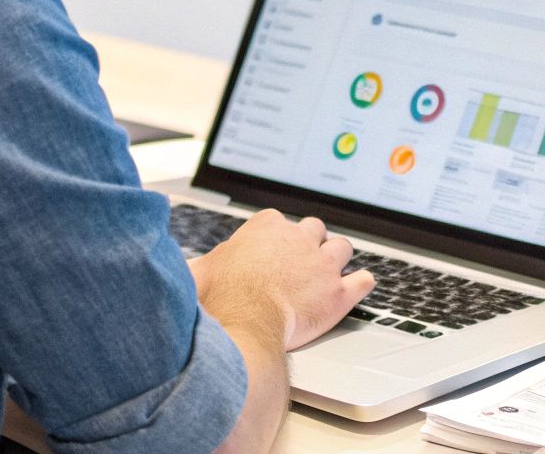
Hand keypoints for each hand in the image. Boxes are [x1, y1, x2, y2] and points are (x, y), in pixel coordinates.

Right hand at [189, 209, 375, 350]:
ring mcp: (323, 264)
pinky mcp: (339, 292)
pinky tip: (357, 289)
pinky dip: (362, 284)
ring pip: (342, 247)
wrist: (244, 323)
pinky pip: (365, 280)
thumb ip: (199, 262)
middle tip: (300, 265)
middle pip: (314, 229)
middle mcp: (298, 238)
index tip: (270, 253)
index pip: (277, 221)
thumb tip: (179, 263)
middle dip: (309, 244)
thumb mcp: (199, 270)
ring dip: (336, 259)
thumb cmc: (219, 298)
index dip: (276, 239)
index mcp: (266, 226)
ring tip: (328, 275)